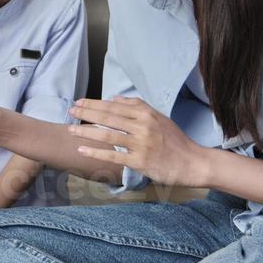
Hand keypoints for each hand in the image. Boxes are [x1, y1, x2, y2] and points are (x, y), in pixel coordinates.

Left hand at [70, 96, 208, 187]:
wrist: (192, 162)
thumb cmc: (174, 141)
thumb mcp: (158, 118)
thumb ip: (137, 107)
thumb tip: (113, 99)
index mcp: (146, 113)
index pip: (113, 106)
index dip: (93, 103)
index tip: (79, 102)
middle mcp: (142, 126)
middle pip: (108, 117)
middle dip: (86, 113)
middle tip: (70, 112)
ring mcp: (141, 144)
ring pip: (107, 134)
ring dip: (86, 131)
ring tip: (70, 129)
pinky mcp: (140, 161)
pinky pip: (113, 155)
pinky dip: (95, 152)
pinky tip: (82, 149)